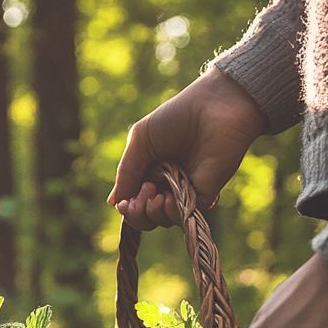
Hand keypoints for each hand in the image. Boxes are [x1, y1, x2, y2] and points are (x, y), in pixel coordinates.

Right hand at [108, 69, 266, 228]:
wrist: (213, 108)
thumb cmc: (176, 117)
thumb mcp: (140, 140)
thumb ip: (127, 172)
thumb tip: (114, 204)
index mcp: (150, 170)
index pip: (133, 201)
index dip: (127, 207)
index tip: (124, 203)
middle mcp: (167, 184)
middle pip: (146, 216)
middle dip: (137, 214)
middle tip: (142, 196)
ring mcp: (185, 191)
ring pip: (163, 219)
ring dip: (153, 214)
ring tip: (155, 195)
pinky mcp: (205, 195)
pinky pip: (184, 216)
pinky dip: (171, 214)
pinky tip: (167, 199)